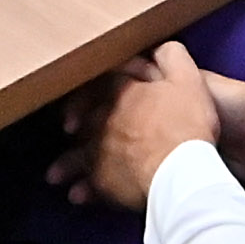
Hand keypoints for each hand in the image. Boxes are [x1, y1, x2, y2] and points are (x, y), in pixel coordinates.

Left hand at [45, 44, 221, 212]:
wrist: (182, 171)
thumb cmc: (186, 126)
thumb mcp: (189, 80)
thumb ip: (173, 58)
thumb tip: (162, 47)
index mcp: (121, 93)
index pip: (100, 84)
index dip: (94, 89)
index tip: (87, 96)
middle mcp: (103, 120)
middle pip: (83, 120)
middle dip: (74, 125)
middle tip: (68, 131)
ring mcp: (100, 151)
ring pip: (78, 154)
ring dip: (66, 164)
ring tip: (56, 175)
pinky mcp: (105, 181)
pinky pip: (89, 185)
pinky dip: (82, 189)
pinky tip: (77, 196)